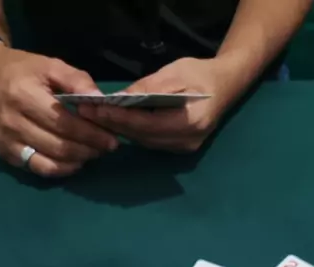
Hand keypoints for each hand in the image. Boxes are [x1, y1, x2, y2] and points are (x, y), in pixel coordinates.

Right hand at [0, 44, 118, 176]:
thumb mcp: (50, 65)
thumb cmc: (23, 69)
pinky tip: (74, 162)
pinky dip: (61, 169)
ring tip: (93, 153)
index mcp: (23, 95)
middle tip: (106, 147)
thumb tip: (100, 101)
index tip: (111, 137)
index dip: (90, 133)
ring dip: (77, 160)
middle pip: (59, 145)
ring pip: (51, 161)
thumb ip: (76, 80)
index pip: (64, 122)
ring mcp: (8, 141)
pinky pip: (39, 169)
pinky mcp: (7, 154)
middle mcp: (12, 121)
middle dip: (88, 149)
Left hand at [78, 57, 233, 152]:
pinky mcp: (180, 148)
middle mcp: (187, 141)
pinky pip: (151, 142)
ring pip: (145, 142)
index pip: (147, 124)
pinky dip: (134, 132)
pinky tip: (117, 123)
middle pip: (143, 137)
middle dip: (115, 125)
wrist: (226, 86)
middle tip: (87, 114)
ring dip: (121, 131)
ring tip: (97, 118)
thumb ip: (148, 88)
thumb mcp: (175, 72)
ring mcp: (184, 148)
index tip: (96, 110)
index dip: (120, 119)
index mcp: (190, 122)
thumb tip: (120, 98)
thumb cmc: (201, 74)